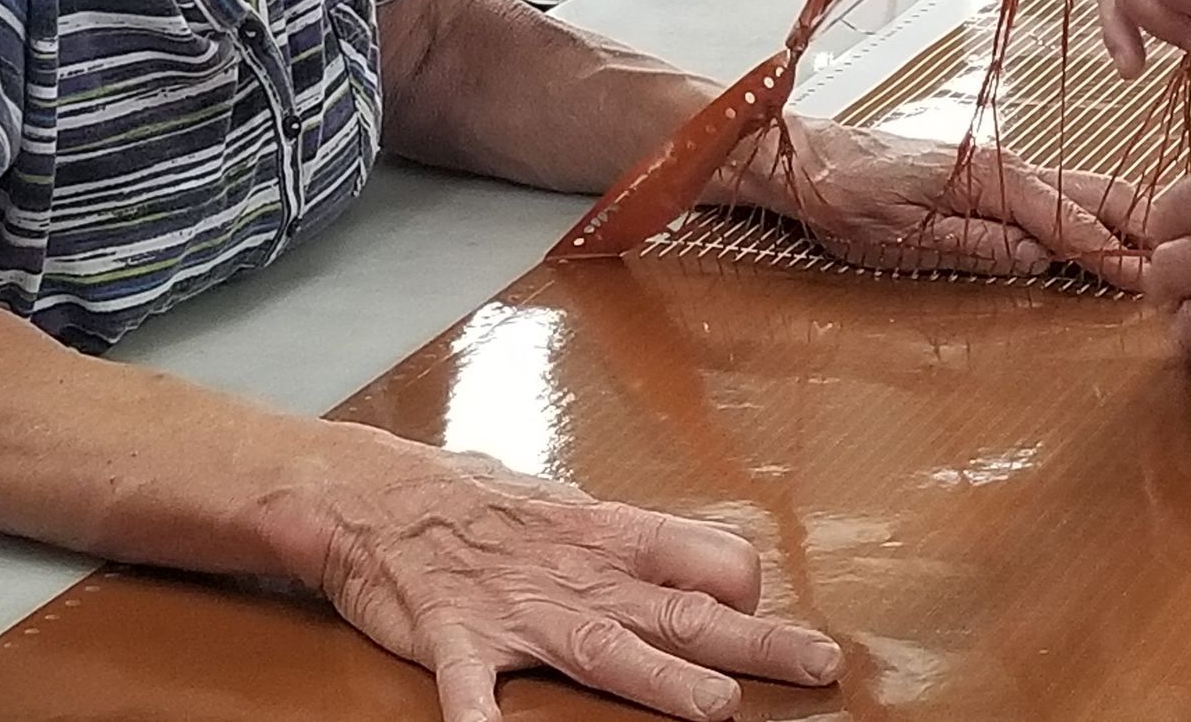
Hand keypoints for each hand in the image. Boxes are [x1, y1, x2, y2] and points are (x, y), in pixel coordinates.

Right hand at [277, 425, 842, 721]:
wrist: (370, 490)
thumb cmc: (467, 500)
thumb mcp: (554, 508)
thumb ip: (616, 544)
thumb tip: (685, 562)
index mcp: (600, 534)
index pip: (699, 555)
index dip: (738, 589)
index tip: (764, 616)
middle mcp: (570, 571)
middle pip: (675, 609)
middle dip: (751, 641)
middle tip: (820, 664)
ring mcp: (514, 607)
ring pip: (599, 647)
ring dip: (657, 681)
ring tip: (716, 709)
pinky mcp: (453, 637)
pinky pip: (470, 689)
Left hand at [746, 115, 1148, 290]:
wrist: (804, 162)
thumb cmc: (844, 197)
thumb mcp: (904, 236)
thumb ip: (976, 245)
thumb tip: (1039, 259)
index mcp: (989, 177)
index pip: (1068, 219)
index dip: (1111, 254)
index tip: (1150, 281)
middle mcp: (1003, 165)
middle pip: (1091, 192)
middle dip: (1140, 225)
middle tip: (1185, 262)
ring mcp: (998, 169)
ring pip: (1079, 191)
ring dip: (1122, 220)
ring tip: (1165, 252)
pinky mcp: (987, 179)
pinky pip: (1053, 197)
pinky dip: (1090, 215)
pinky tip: (1107, 238)